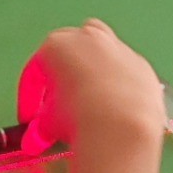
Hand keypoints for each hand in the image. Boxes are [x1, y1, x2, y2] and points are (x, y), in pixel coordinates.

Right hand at [17, 21, 163, 155]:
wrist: (123, 123)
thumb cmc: (77, 117)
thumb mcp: (49, 122)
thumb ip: (42, 121)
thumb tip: (41, 133)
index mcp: (56, 45)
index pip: (35, 69)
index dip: (30, 96)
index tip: (30, 117)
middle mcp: (88, 38)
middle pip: (71, 47)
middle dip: (64, 70)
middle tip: (60, 100)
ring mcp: (119, 48)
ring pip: (102, 52)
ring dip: (93, 70)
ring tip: (90, 99)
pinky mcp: (142, 64)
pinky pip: (126, 70)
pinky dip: (119, 83)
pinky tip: (117, 106)